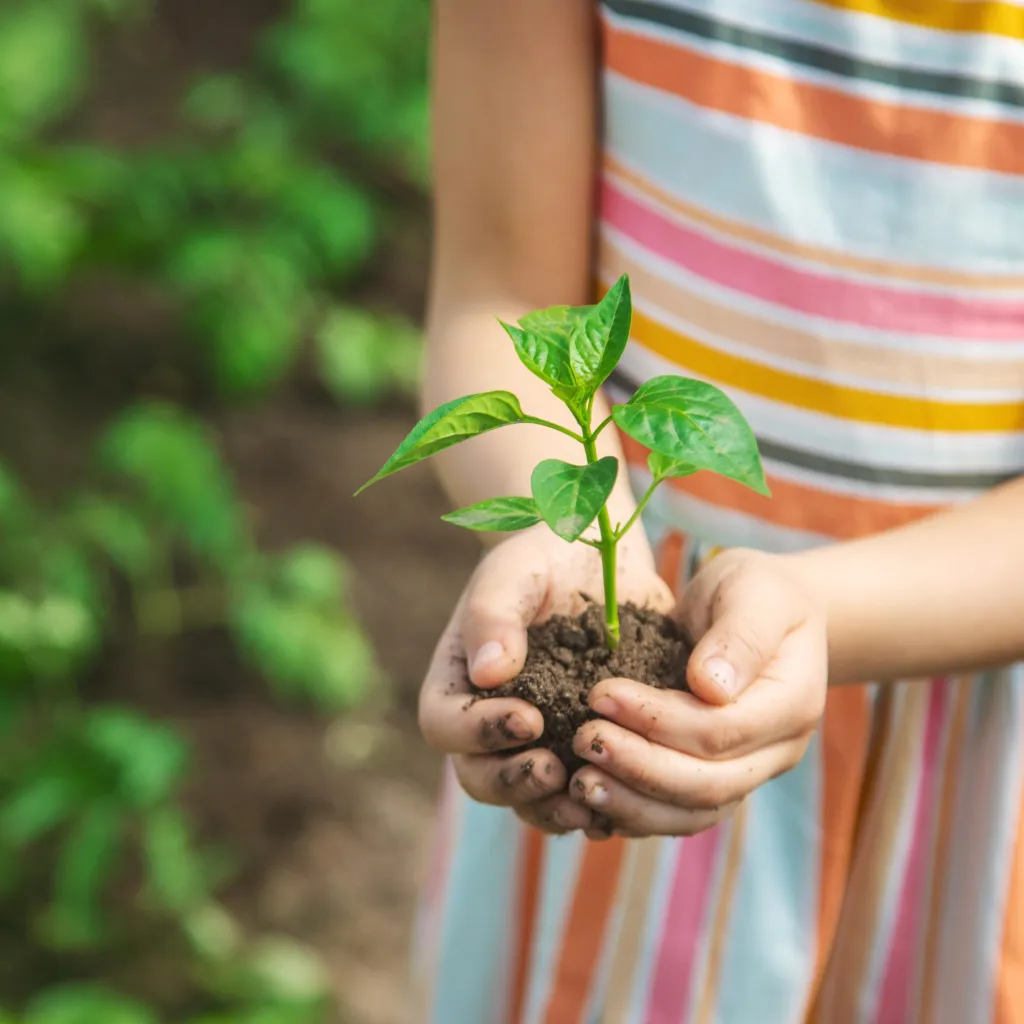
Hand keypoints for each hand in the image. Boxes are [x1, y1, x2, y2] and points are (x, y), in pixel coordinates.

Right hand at [418, 523, 673, 837]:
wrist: (602, 560)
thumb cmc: (545, 555)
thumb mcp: (516, 570)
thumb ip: (493, 614)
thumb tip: (488, 672)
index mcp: (458, 681)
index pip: (445, 726)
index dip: (479, 733)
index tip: (528, 718)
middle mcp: (487, 722)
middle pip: (479, 777)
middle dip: (514, 783)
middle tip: (555, 768)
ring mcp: (535, 744)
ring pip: (528, 801)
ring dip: (554, 808)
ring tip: (590, 797)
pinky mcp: (580, 750)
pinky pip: (579, 796)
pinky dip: (598, 804)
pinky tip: (626, 795)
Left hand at [568, 549, 827, 836]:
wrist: (770, 612)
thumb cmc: (758, 593)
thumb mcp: (754, 590)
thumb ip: (738, 634)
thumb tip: (710, 687)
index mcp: (791, 702)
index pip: (720, 730)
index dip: (657, 721)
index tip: (600, 695)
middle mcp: (777, 750)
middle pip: (707, 784)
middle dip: (638, 767)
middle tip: (582, 740)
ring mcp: (751, 772)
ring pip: (693, 812)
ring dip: (633, 804)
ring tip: (579, 784)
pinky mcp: (720, 780)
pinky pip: (679, 814)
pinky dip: (636, 814)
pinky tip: (592, 803)